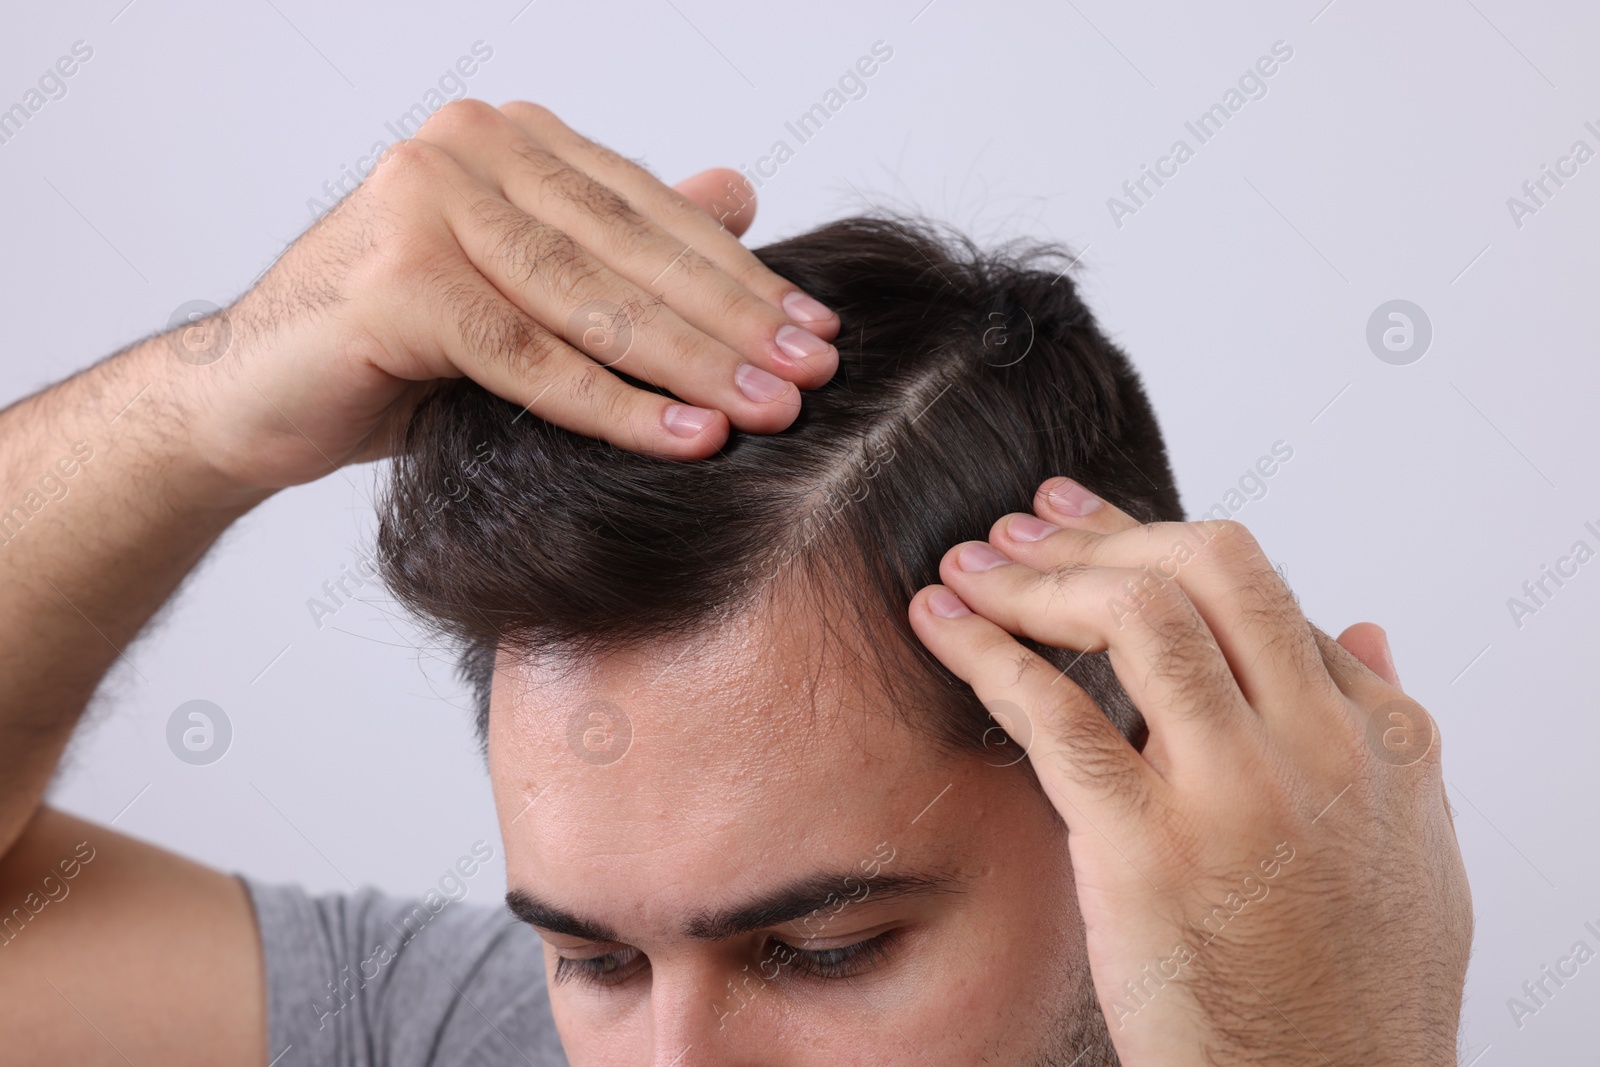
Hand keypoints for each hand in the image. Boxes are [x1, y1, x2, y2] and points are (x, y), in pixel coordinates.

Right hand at [163, 100, 839, 491]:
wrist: (253, 402)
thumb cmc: (395, 352)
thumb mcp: (524, 292)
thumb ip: (621, 240)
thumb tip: (738, 194)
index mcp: (504, 141)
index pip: (649, 209)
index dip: (740, 273)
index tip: (815, 328)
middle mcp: (463, 151)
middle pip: (631, 249)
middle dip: (734, 319)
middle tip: (815, 373)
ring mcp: (423, 206)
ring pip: (590, 299)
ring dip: (694, 362)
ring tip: (772, 410)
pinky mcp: (395, 282)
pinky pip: (530, 355)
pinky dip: (614, 403)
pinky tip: (686, 436)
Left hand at [909, 480, 1471, 1064]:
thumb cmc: (1359, 993)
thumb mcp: (1417, 850)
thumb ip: (1387, 732)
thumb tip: (1361, 631)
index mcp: (1383, 738)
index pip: (1261, 590)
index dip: (1159, 540)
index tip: (1091, 520)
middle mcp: (1318, 747)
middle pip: (1207, 569)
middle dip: (1100, 532)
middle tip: (1024, 524)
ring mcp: (1235, 794)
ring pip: (1137, 618)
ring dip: (1036, 575)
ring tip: (970, 565)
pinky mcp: (1147, 848)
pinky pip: (1054, 712)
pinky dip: (985, 650)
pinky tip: (939, 625)